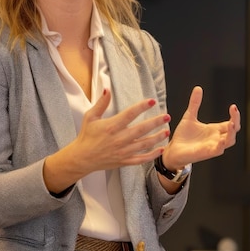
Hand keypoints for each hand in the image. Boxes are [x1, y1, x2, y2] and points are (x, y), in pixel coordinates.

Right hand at [43, 88, 169, 193]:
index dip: (142, 107)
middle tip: (167, 116)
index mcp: (111, 126)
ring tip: (167, 131)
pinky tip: (160, 149)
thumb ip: (101, 103)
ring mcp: (123, 151)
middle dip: (156, 122)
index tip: (152, 101)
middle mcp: (119, 139)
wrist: (82, 158)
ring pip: (144, 144)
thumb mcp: (90, 117)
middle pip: (142, 129)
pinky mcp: (124, 161)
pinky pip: (141, 159)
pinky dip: (152, 155)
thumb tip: (107, 89)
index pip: (130, 114)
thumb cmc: (86, 136)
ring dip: (157, 137)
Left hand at [162, 86, 240, 170]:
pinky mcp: (206, 153)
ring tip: (232, 124)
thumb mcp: (189, 116)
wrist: (173, 150)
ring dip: (231, 133)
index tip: (233, 106)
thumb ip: (195, 103)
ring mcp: (212, 146)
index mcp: (214, 130)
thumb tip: (198, 88)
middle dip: (236, 121)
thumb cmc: (183, 136)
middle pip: (233, 131)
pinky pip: (217, 150)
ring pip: (229, 141)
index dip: (234, 115)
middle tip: (234, 110)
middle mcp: (216, 138)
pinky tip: (221, 140)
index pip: (231, 122)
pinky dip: (221, 146)